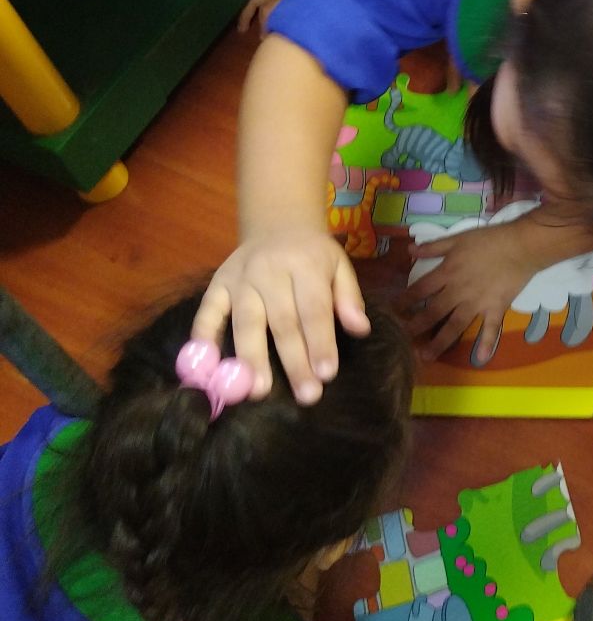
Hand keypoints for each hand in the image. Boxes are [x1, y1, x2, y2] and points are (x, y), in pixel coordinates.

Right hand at [193, 226, 369, 403]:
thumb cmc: (312, 254)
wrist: (276, 224)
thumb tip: (360, 329)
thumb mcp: (339, 265)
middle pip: (282, 322)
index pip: (314, 309)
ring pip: (245, 323)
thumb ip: (349, 297)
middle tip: (305, 396)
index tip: (326, 375)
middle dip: (294, 361)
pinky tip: (207, 368)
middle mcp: (269, 271)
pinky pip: (207, 313)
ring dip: (251, 359)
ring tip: (258, 392)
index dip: (320, 342)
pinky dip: (203, 339)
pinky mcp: (216, 285)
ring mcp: (239, 278)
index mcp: (305, 264)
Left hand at [407, 217, 541, 363]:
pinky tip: (480, 358)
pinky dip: (486, 344)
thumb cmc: (488, 240)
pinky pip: (490, 329)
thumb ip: (433, 247)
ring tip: (426, 357)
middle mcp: (458, 291)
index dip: (404, 301)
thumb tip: (410, 250)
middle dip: (415, 326)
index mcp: (447, 272)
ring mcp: (477, 303)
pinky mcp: (495, 308)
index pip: (420, 289)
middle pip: (432, 312)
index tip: (391, 312)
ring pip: (455, 325)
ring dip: (440, 342)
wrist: (520, 246)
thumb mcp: (457, 239)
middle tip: (401, 340)